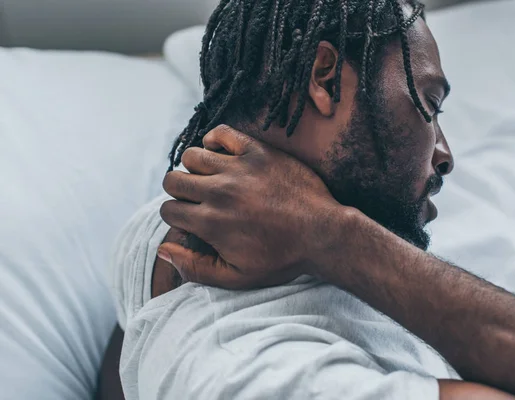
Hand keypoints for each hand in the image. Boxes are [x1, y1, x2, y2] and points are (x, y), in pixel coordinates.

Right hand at [159, 125, 344, 288]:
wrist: (323, 233)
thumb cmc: (282, 258)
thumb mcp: (237, 278)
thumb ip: (195, 268)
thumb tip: (163, 249)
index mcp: (211, 223)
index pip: (168, 209)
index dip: (178, 215)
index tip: (193, 218)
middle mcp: (219, 192)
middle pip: (173, 180)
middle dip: (180, 191)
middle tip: (200, 199)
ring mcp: (238, 169)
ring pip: (192, 155)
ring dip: (195, 168)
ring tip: (212, 179)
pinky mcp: (258, 152)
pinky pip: (222, 133)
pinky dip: (215, 141)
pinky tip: (223, 156)